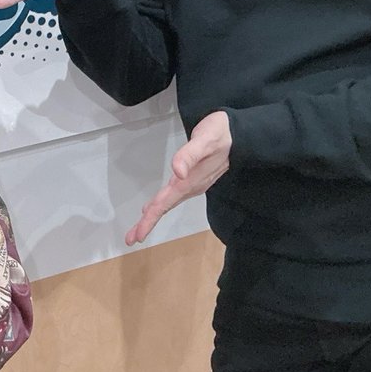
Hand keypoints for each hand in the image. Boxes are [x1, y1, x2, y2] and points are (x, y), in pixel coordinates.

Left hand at [126, 111, 231, 245]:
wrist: (240, 134)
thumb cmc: (220, 133)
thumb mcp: (205, 140)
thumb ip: (189, 155)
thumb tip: (176, 172)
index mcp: (190, 181)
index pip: (166, 203)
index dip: (151, 219)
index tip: (138, 235)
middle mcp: (192, 186)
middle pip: (165, 207)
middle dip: (147, 223)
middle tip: (131, 238)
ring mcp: (194, 184)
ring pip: (168, 203)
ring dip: (153, 216)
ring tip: (139, 228)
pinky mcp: (194, 179)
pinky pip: (173, 197)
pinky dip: (161, 205)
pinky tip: (154, 207)